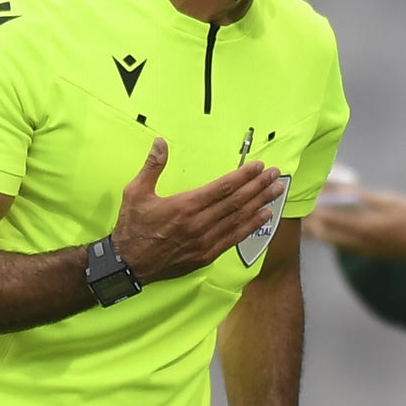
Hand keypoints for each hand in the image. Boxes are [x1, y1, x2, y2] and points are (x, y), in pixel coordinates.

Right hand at [111, 138, 284, 282]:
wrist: (128, 263)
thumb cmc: (132, 226)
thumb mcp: (135, 192)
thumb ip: (152, 166)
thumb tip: (160, 142)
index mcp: (185, 206)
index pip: (222, 188)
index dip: (243, 176)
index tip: (259, 166)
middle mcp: (199, 224)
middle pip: (236, 202)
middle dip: (258, 186)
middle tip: (276, 175)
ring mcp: (205, 242)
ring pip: (239, 219)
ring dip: (261, 203)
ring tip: (277, 191)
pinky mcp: (206, 255)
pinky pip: (234, 238)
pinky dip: (251, 226)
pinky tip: (264, 216)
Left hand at [303, 187, 405, 259]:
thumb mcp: (389, 201)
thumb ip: (362, 196)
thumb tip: (339, 188)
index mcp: (363, 226)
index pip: (328, 216)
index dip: (312, 204)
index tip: (301, 191)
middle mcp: (357, 241)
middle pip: (322, 231)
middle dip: (308, 217)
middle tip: (295, 203)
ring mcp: (360, 249)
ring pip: (328, 239)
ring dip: (314, 227)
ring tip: (303, 214)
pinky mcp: (364, 252)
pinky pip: (337, 243)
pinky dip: (326, 233)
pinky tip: (321, 225)